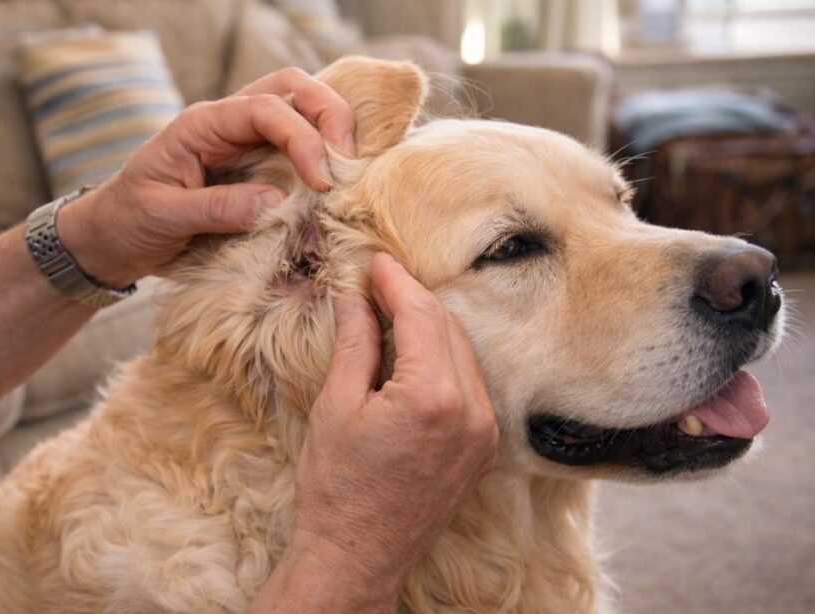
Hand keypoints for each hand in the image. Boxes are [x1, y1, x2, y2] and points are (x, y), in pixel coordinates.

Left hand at [57, 68, 355, 288]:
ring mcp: (241, 141)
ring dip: (331, 130)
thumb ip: (218, 208)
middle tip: (351, 160)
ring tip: (351, 170)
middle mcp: (226, 123)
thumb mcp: (164, 217)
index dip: (302, 139)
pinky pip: (294, 145)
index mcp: (200, 125)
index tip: (322, 182)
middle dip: (329, 115)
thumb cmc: (127, 222)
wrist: (108, 238)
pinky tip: (334, 181)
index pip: (265, 110)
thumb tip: (279, 201)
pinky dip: (321, 154)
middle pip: (291, 88)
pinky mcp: (252, 165)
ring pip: (299, 109)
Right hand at [250, 253, 498, 611]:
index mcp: (434, 397)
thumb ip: (355, 344)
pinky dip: (443, 360)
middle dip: (412, 300)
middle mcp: (472, 411)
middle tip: (376, 284)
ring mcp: (483, 433)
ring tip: (389, 314)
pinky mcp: (482, 449)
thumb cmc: (337, 487)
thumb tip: (355, 298)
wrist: (357, 556)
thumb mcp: (337, 406)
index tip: (375, 263)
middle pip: (447, 329)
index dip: (396, 283)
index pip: (421, 315)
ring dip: (429, 328)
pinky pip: (469, 384)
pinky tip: (413, 354)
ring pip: (462, 353)